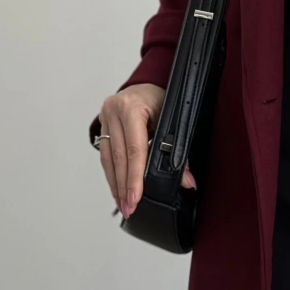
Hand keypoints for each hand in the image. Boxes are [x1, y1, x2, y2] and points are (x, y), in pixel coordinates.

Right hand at [95, 83, 196, 218]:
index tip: (135, 197)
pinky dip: (112, 172)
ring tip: (123, 204)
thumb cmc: (163, 97)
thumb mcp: (174, 119)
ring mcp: (105, 117)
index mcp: (132, 107)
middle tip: (129, 208)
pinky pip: (106, 153)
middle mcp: (114, 111)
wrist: (150, 81)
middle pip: (119, 156)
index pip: (134, 149)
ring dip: (116, 183)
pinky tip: (117, 188)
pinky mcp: (102, 124)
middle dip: (124, 186)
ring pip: (108, 158)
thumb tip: (187, 181)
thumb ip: (179, 151)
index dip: (134, 176)